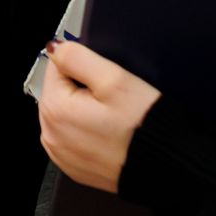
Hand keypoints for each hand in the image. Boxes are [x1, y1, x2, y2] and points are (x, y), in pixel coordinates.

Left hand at [37, 41, 159, 193]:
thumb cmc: (142, 127)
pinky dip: (88, 131)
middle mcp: (51, 135)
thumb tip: (55, 48)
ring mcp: (62, 154)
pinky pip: (74, 137)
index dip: (84, 65)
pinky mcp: (74, 166)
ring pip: (67, 114)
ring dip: (85, 110)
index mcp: (54, 109)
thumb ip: (77, 57)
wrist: (165, 166)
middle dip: (83, 89)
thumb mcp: (114, 79)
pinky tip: (109, 133)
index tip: (103, 78)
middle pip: (60, 92)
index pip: (56, 66)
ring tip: (113, 117)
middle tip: (113, 100)